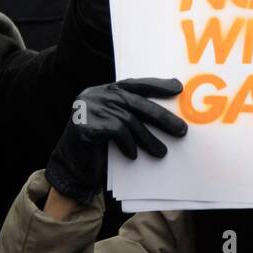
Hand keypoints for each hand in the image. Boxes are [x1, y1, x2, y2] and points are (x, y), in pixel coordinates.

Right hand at [45, 78, 186, 205]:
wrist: (70, 169)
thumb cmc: (99, 148)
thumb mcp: (116, 126)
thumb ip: (132, 115)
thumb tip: (169, 116)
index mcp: (104, 90)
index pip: (134, 84)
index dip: (157, 85)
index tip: (178, 88)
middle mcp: (95, 94)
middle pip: (135, 102)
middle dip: (161, 116)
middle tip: (181, 130)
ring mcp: (88, 108)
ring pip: (128, 119)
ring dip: (148, 138)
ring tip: (161, 152)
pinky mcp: (84, 124)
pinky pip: (116, 131)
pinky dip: (128, 144)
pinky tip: (132, 155)